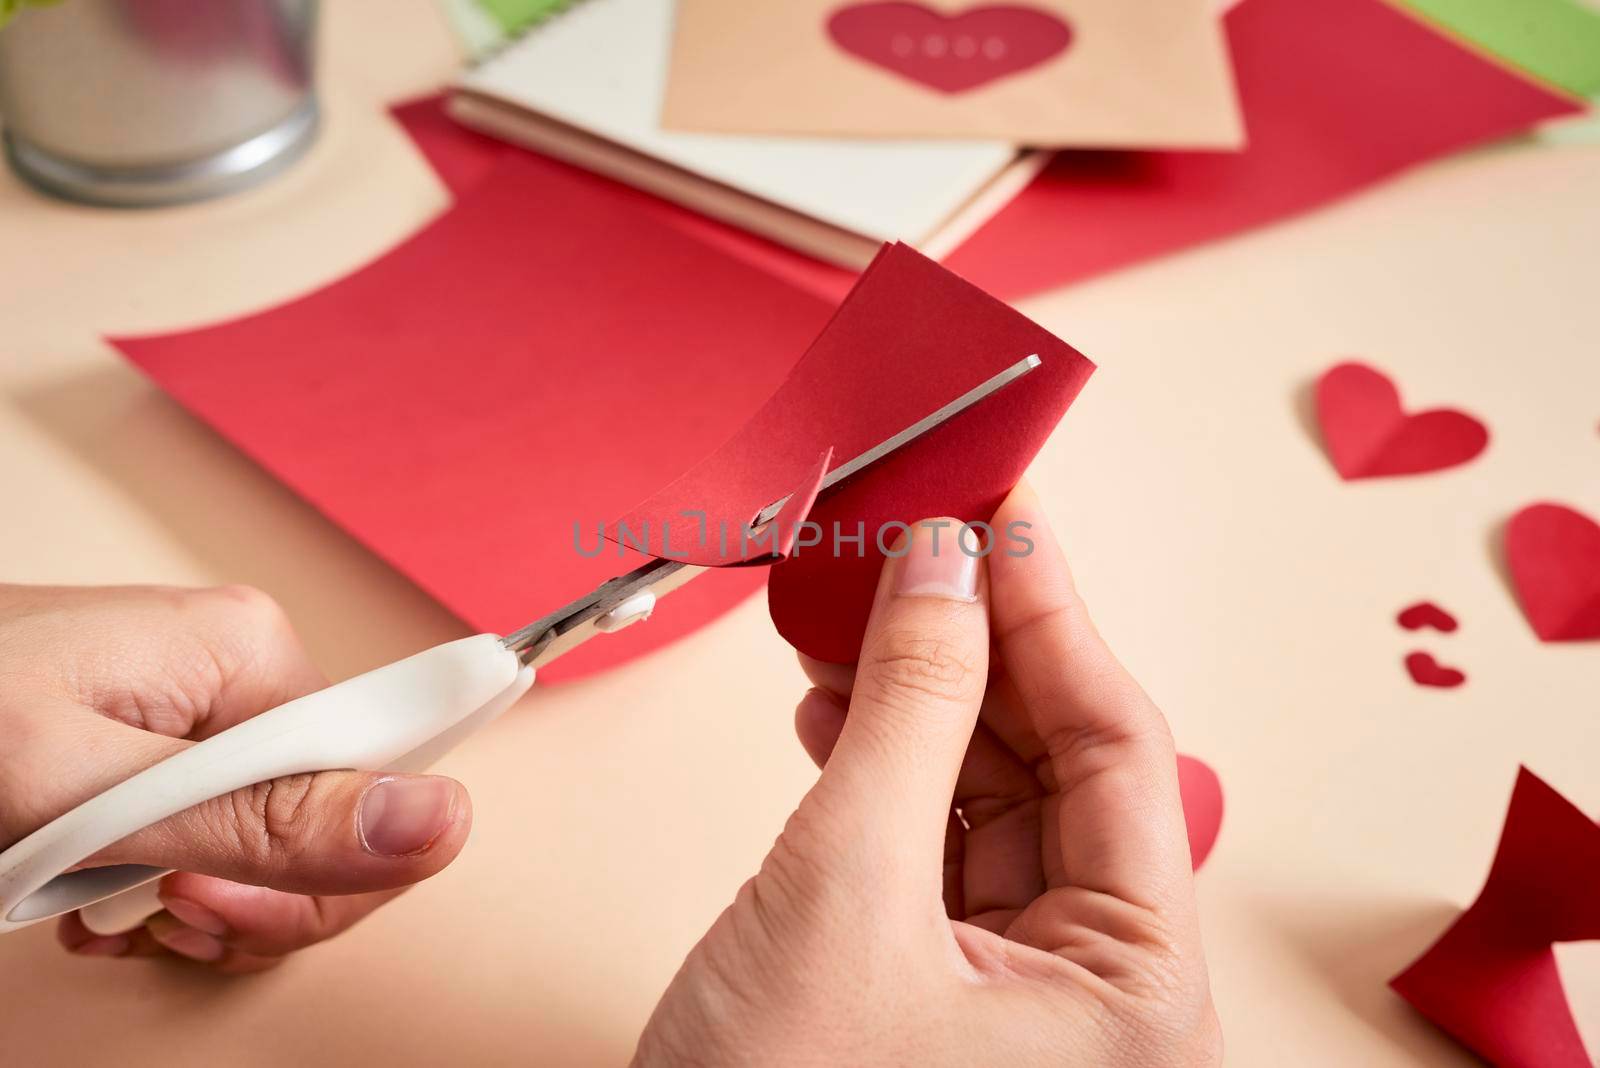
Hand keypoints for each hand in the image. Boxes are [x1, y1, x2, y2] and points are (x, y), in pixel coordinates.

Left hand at [0, 584, 471, 972]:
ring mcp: (200, 708)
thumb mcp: (87, 793)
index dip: (317, 876)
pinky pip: (214, 833)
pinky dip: (160, 884)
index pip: (377, 783)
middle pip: (326, 820)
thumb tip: (439, 821)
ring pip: (267, 842)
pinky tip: (101, 894)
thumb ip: (266, 818)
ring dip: (193, 898)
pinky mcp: (159, 741)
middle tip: (148, 912)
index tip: (206, 907)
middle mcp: (241, 673)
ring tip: (103, 904)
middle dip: (245, 893)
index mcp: (252, 654)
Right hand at [635, 484, 1218, 1065]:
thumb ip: (908, 710)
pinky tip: (836, 705)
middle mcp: (1098, 997)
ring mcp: (1017, 994)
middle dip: (979, 648)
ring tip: (859, 610)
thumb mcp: (844, 887)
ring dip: (921, 699)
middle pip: (1056, 767)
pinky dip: (885, 767)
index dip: (1055, 617)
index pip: (1118, 753)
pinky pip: (933, 842)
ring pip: (990, 796)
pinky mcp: (939, 985)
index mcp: (1137, 997)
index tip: (1002, 513)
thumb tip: (943, 567)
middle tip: (922, 543)